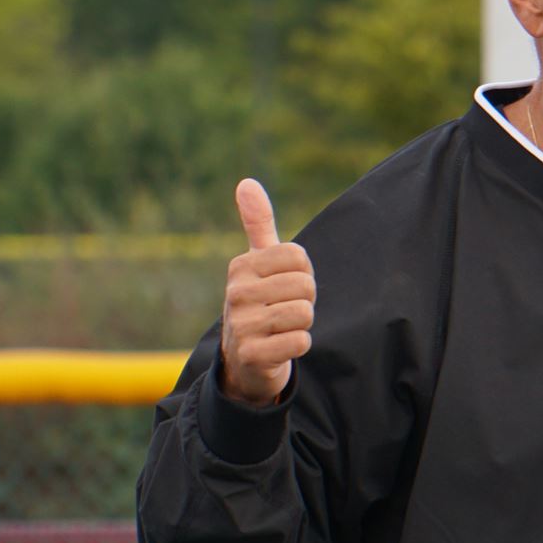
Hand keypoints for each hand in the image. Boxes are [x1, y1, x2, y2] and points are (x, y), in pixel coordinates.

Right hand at [220, 178, 312, 406]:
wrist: (244, 360)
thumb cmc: (259, 302)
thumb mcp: (257, 262)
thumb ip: (258, 223)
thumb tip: (246, 182)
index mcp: (241, 266)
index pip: (299, 257)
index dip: (303, 274)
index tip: (284, 286)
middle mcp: (237, 293)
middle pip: (305, 286)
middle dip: (304, 301)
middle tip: (284, 311)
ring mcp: (242, 325)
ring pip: (304, 314)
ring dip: (302, 325)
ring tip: (281, 328)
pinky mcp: (252, 355)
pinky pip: (300, 342)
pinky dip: (298, 346)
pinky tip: (279, 347)